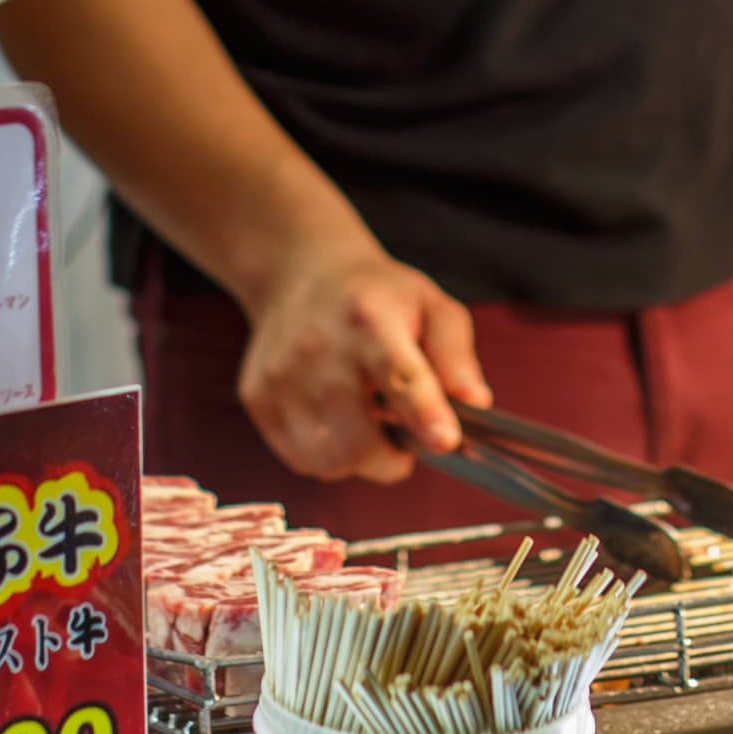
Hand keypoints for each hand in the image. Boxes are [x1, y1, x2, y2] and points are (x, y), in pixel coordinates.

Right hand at [235, 235, 490, 483]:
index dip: (423, 413)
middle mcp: (319, 347)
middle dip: (393, 460)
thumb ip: (456, 354)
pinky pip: (301, 459)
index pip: (398, 375)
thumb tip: (474, 402)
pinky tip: (337, 422)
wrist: (300, 272)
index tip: (445, 440)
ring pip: (329, 461)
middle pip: (359, 441)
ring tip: (369, 426)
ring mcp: (282, 376)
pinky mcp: (258, 396)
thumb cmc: (377, 295)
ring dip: (359, 461)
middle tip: (405, 442)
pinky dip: (327, 456)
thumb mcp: (431, 305)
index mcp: (369, 319)